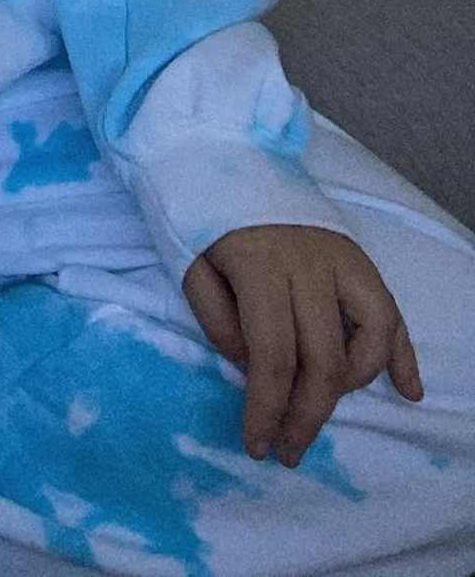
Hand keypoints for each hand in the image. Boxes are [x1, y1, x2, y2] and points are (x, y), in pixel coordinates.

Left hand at [181, 223, 422, 465]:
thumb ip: (217, 320)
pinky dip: (402, 353)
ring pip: (369, 337)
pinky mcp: (357, 254)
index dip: (266, 408)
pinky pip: (391, 309)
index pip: (271, 355)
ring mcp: (340, 257)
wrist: (221, 147)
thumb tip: (252, 369)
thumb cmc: (197, 208)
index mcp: (260, 265)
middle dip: (306, 415)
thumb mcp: (187, 261)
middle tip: (287, 450)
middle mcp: (310, 263)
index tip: (256, 444)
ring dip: (350, 386)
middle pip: (322, 358)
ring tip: (318, 407)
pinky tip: (407, 390)